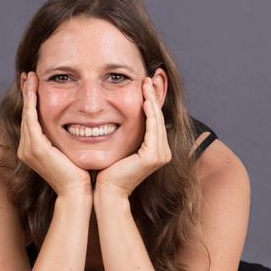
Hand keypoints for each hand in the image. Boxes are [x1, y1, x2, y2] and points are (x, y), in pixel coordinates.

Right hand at [17, 71, 93, 199]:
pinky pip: (32, 119)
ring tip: (31, 77)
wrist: (77, 193)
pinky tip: (35, 90)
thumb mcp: (69, 152)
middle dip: (28, 93)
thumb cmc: (78, 176)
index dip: (31, 101)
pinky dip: (32, 103)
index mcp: (32, 150)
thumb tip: (76, 127)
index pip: (30, 120)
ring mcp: (29, 149)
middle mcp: (26, 149)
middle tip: (29, 75)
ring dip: (29, 94)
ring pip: (27, 114)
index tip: (34, 85)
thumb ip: (65, 140)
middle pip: (26, 114)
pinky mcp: (36, 148)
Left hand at [95, 77, 170, 200]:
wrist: (107, 191)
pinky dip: (149, 114)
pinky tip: (145, 101)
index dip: (151, 101)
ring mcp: (160, 155)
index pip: (155, 121)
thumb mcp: (120, 147)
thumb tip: (117, 117)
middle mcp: (163, 153)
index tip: (144, 84)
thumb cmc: (108, 171)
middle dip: (153, 96)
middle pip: (158, 118)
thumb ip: (126, 134)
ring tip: (146, 84)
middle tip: (148, 78)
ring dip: (152, 100)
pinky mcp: (153, 156)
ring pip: (157, 121)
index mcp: (156, 151)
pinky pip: (152, 129)